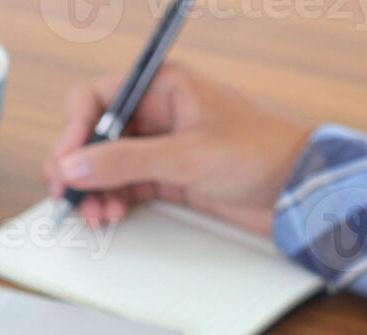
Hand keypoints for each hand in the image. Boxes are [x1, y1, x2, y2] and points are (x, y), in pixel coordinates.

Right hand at [43, 64, 312, 235]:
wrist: (299, 190)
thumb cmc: (261, 154)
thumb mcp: (188, 156)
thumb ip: (127, 161)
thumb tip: (75, 165)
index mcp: (163, 87)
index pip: (96, 99)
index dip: (74, 131)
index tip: (66, 164)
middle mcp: (157, 113)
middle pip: (95, 135)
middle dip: (79, 167)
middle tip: (68, 195)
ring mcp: (161, 147)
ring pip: (106, 165)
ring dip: (93, 190)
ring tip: (95, 214)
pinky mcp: (168, 176)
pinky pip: (125, 186)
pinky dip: (112, 201)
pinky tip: (110, 214)